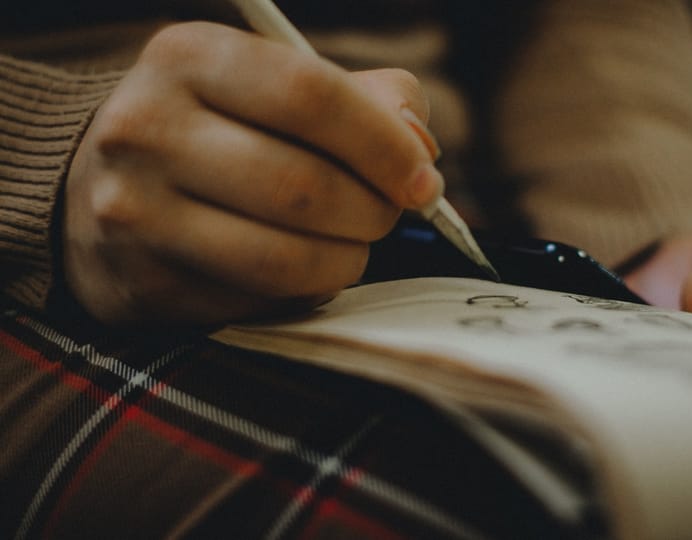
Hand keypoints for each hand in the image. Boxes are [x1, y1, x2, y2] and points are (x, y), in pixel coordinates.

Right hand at [63, 22, 439, 324]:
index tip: (423, 178)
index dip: (385, 145)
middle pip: (304, 186)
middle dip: (374, 211)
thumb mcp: (277, 84)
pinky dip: (304, 291)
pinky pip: (258, 302)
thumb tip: (420, 149)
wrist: (96, 184)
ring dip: (346, 260)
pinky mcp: (144, 282)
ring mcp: (135, 213)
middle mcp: (147, 129)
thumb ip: (367, 100)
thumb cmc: (219, 128)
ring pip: (284, 258)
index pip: (311, 96)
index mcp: (188, 57)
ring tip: (352, 245)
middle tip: (388, 214)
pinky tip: (301, 269)